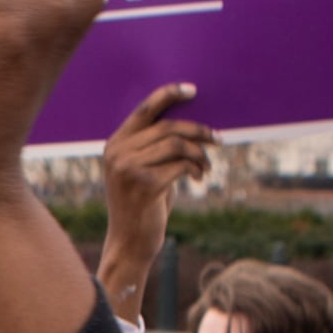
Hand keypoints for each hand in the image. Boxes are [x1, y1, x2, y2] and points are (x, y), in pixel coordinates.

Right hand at [97, 82, 214, 314]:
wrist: (130, 242)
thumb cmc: (143, 205)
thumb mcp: (142, 171)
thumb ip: (154, 147)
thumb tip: (192, 124)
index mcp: (115, 144)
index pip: (144, 109)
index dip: (169, 95)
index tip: (193, 91)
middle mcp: (118, 153)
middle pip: (167, 127)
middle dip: (198, 131)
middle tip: (218, 139)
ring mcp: (128, 169)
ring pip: (177, 145)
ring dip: (199, 154)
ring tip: (206, 166)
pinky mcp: (144, 185)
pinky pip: (181, 165)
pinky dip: (196, 169)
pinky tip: (199, 178)